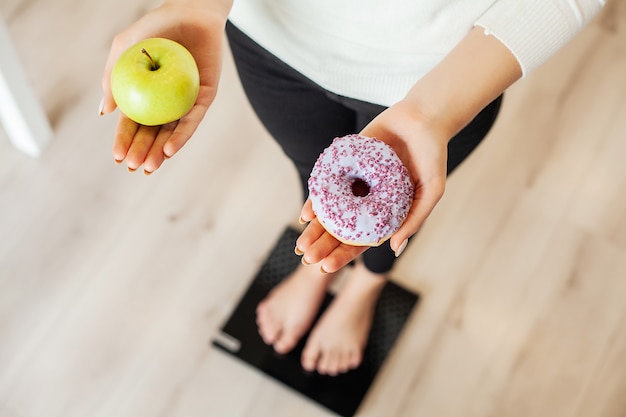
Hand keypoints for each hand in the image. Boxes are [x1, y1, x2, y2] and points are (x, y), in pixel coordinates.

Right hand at [100, 2, 228, 173]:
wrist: (188, 12)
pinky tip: (170, 149)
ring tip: (148, 167)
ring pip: (172, 132)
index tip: (117, 157)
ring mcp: (186, 101)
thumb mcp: (125, 50)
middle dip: (141, 152)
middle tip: (132, 167)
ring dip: (160, 152)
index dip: (124, 141)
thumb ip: (112, 78)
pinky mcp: (205, 97)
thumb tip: (105, 113)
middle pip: (152, 133)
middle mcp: (166, 102)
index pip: (132, 123)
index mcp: (145, 94)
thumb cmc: (154, 28)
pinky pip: (193, 120)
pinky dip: (182, 135)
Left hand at [296, 99, 447, 272]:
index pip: (360, 240)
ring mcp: (354, 182)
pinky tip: (305, 214)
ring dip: (315, 228)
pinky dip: (315, 199)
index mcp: (385, 212)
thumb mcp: (431, 190)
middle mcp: (366, 200)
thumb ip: (414, 219)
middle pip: (340, 228)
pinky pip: (326, 183)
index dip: (343, 255)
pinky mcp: (345, 162)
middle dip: (323, 245)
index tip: (326, 267)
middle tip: (307, 258)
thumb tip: (394, 249)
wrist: (424, 117)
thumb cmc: (432, 155)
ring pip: (330, 210)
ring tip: (300, 245)